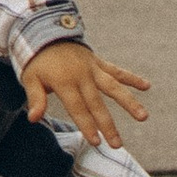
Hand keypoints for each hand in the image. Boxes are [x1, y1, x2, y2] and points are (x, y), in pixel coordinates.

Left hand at [22, 39, 149, 149]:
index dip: (87, 125)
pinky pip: (117, 71)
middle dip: (107, 125)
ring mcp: (93, 68)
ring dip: (129, 102)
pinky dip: (132, 78)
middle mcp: (82, 75)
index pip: (78, 108)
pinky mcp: (99, 62)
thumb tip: (34, 119)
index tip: (96, 142)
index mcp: (64, 81)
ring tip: (143, 117)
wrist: (45, 32)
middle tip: (117, 145)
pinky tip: (147, 86)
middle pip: (97, 103)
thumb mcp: (30, 78)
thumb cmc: (37, 61)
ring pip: (113, 87)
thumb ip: (36, 98)